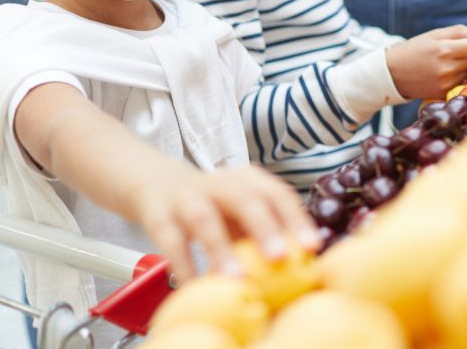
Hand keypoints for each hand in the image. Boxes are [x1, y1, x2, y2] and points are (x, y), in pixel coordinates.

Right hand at [134, 165, 319, 281]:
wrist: (155, 182)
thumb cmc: (212, 205)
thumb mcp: (240, 211)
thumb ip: (264, 232)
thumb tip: (300, 267)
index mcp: (247, 180)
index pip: (277, 193)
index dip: (296, 218)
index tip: (312, 246)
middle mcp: (219, 184)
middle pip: (245, 199)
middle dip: (265, 227)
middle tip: (280, 257)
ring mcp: (187, 197)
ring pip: (204, 219)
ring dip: (221, 249)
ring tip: (236, 278)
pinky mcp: (158, 215)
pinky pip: (171, 241)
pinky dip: (184, 265)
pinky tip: (195, 286)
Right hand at [386, 25, 466, 99]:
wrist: (392, 74)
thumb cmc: (413, 50)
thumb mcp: (434, 35)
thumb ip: (460, 32)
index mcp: (444, 50)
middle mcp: (447, 68)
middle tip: (463, 47)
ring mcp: (446, 83)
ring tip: (450, 59)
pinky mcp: (444, 93)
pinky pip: (462, 80)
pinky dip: (459, 74)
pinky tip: (446, 70)